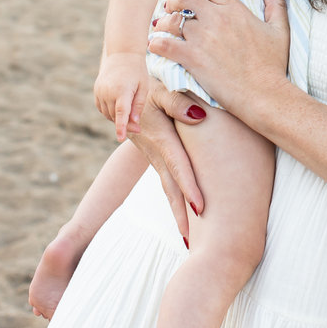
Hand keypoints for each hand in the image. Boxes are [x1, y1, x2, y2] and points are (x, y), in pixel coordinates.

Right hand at [94, 51, 148, 141]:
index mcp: (122, 90)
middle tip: (137, 126)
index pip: (121, 113)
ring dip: (117, 117)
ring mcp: (100, 91)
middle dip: (124, 123)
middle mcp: (108, 91)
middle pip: (114, 116)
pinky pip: (102, 108)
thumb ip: (138, 106)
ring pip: (107, 114)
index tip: (120, 138)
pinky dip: (110, 111)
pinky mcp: (96, 91)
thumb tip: (135, 123)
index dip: (121, 127)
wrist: (122, 54)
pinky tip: (119, 106)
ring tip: (129, 110)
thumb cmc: (137, 71)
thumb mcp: (143, 87)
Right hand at [129, 81, 207, 239]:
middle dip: (181, 215)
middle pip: (171, 188)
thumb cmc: (149, 85)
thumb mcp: (163, 88)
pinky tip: (182, 212)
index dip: (189, 187)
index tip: (201, 209)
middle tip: (192, 242)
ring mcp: (153, 156)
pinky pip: (165, 181)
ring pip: (167, 188)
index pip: (179, 166)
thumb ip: (180, 101)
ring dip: (176, 212)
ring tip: (187, 238)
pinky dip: (173, 198)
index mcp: (161, 137)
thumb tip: (200, 116)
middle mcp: (156, 152)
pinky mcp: (154, 155)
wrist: (125, 91)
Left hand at [148, 0, 290, 114]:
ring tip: (163, 30)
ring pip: (171, 21)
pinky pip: (164, 44)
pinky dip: (156, 44)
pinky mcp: (192, 58)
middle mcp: (217, 18)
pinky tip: (156, 47)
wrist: (264, 95)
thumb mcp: (280, 30)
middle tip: (171, 8)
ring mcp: (203, 37)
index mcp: (235, 8)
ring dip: (164, 24)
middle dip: (173, 1)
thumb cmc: (273, 66)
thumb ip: (275, 3)